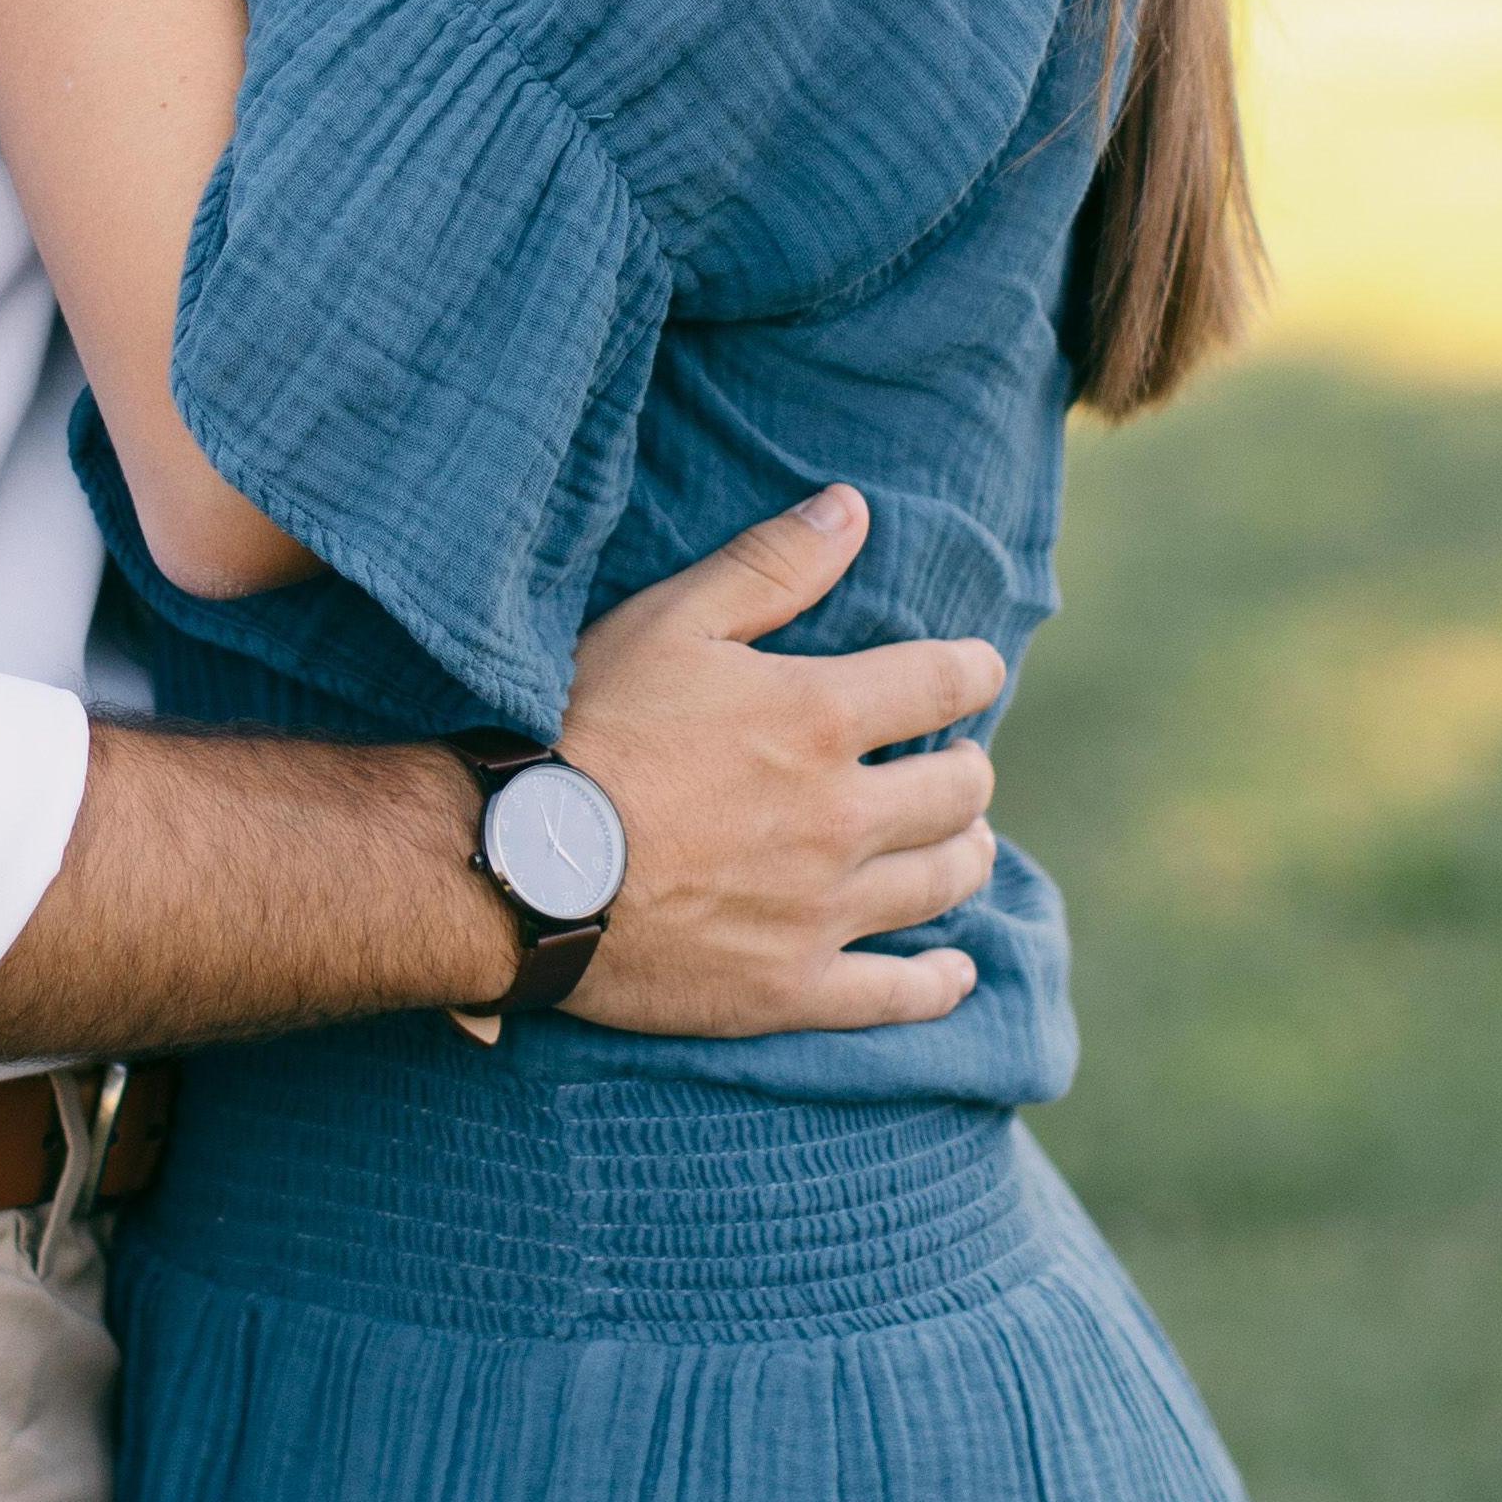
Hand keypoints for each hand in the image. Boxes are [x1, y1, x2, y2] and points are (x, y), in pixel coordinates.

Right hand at [554, 486, 1004, 1038]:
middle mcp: (841, 816)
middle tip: (958, 765)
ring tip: (965, 844)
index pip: (941, 684)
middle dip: (968, 771)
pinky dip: (938, 983)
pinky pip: (896, 995)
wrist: (521, 863)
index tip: (980, 668)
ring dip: (966, 856)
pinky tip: (956, 971)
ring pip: (940, 883)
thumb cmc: (589, 725)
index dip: (973, 670)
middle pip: (957, 793)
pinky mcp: (792, 986)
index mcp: (818, 718)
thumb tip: (853, 506)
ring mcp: (823, 909)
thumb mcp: (671, 620)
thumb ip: (770, 564)